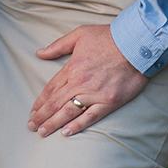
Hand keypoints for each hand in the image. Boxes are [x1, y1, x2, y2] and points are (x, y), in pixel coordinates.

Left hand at [27, 25, 148, 137]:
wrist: (136, 44)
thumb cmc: (109, 37)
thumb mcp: (79, 34)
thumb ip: (58, 45)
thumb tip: (40, 53)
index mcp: (72, 68)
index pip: (51, 89)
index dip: (40, 102)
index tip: (33, 111)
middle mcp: (80, 83)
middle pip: (56, 103)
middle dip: (42, 116)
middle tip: (31, 126)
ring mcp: (94, 94)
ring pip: (69, 112)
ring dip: (53, 123)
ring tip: (42, 132)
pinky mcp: (109, 102)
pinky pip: (90, 117)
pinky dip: (78, 125)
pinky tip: (66, 133)